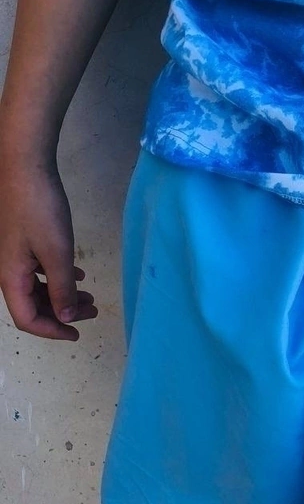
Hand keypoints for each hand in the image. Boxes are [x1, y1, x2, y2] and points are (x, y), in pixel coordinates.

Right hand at [0, 156, 97, 340]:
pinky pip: (39, 270)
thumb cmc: (41, 211)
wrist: (27, 170)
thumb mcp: (57, 253)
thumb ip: (62, 288)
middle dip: (63, 313)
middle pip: (33, 305)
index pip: (28, 320)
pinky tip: (77, 274)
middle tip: (93, 311)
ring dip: (63, 295)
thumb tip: (67, 316)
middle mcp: (10, 271)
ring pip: (38, 288)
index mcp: (12, 279)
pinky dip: (58, 277)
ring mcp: (16, 256)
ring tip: (90, 296)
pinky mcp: (24, 241)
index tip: (77, 333)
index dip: (52, 331)